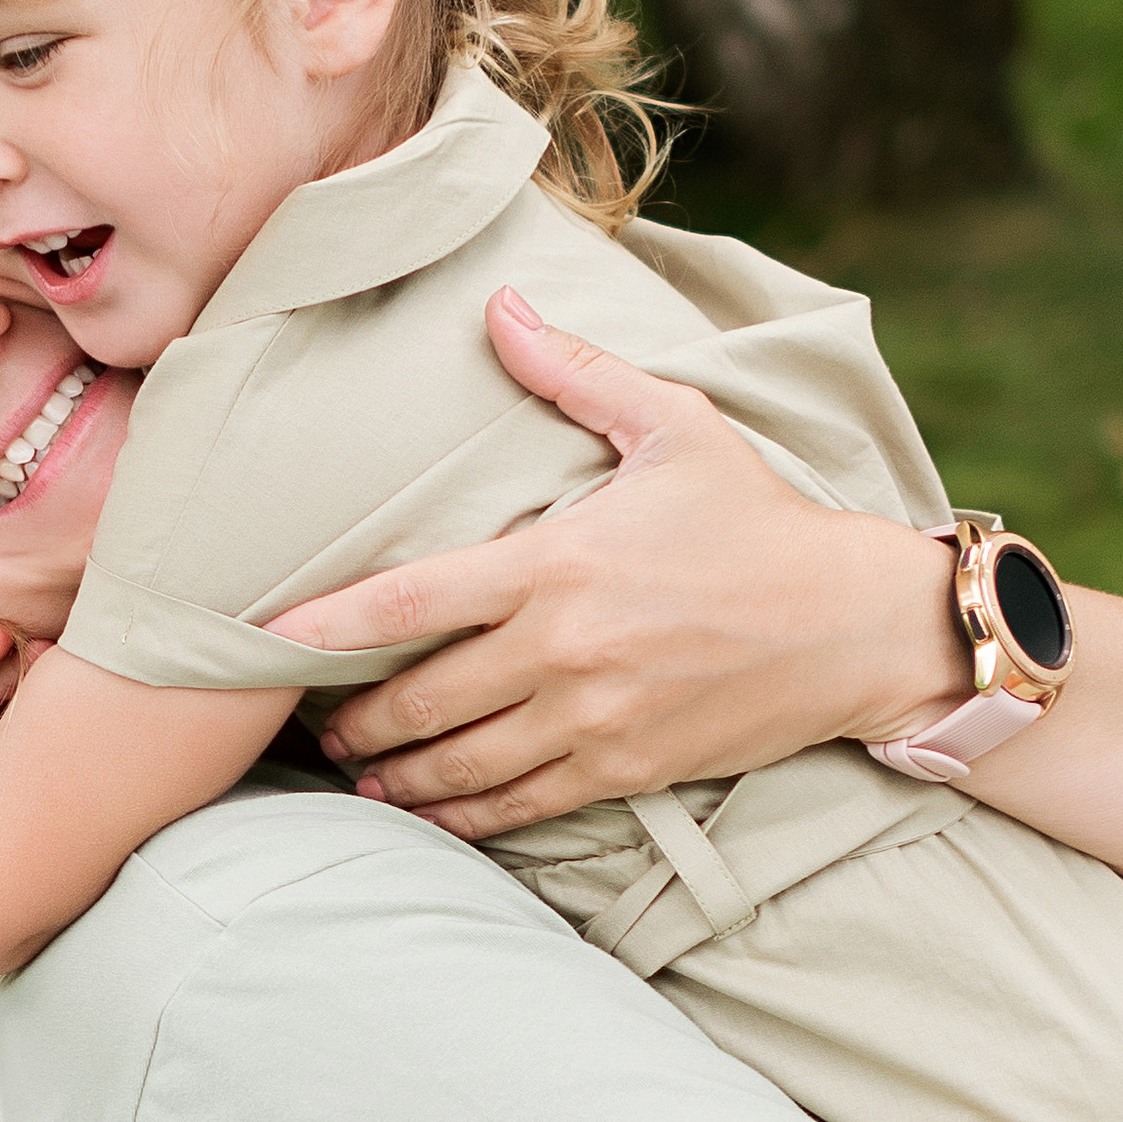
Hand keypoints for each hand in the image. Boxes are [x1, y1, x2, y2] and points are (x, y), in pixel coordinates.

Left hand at [269, 286, 966, 837]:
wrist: (854, 626)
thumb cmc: (758, 519)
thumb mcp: (674, 428)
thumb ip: (574, 373)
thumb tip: (498, 307)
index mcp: (558, 563)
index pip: (413, 601)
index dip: (329, 624)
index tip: (268, 640)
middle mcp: (565, 650)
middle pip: (420, 697)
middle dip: (354, 716)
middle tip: (314, 720)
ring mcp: (592, 720)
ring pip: (459, 764)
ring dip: (393, 775)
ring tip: (355, 772)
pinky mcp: (623, 770)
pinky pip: (517, 806)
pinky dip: (457, 815)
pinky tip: (420, 811)